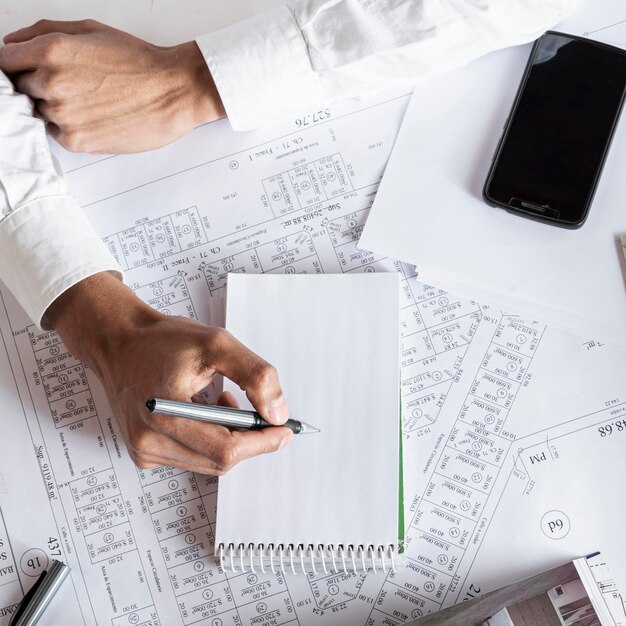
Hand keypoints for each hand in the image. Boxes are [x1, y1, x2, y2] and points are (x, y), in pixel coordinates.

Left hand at [0, 20, 224, 152]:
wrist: (175, 91)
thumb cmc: (138, 60)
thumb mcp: (90, 29)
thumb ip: (42, 32)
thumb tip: (10, 44)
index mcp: (50, 50)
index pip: (3, 61)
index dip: (15, 66)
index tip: (26, 71)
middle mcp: (51, 83)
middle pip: (20, 89)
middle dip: (38, 86)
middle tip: (74, 86)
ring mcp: (62, 115)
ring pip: (39, 112)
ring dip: (56, 108)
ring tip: (90, 102)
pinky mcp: (77, 141)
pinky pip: (56, 134)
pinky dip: (69, 127)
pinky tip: (94, 117)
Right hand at [46, 272, 291, 473]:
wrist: (121, 343)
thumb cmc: (162, 341)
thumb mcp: (218, 343)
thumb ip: (255, 375)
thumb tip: (277, 413)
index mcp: (163, 414)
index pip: (225, 450)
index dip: (261, 442)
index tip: (284, 431)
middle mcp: (149, 441)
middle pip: (220, 460)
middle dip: (249, 438)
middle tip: (261, 411)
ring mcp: (144, 451)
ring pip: (209, 462)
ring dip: (230, 439)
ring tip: (225, 402)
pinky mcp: (145, 453)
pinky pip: (194, 458)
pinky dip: (211, 440)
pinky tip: (206, 413)